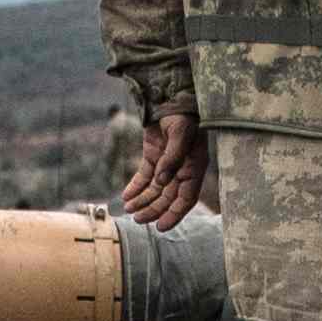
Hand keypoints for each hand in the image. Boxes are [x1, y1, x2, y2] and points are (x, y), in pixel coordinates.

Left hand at [116, 103, 209, 225]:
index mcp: (195, 167)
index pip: (187, 198)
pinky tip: (126, 196)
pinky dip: (136, 187)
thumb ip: (172, 158)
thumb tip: (161, 182)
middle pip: (168, 197)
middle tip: (137, 219)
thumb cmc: (183, 113)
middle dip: (153, 210)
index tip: (161, 227)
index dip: (175, 214)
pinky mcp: (154, 155)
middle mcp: (182, 169)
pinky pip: (144, 176)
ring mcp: (167, 163)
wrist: (171, 94)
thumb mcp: (180, 134)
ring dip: (143, 201)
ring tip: (129, 209)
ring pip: (155, 189)